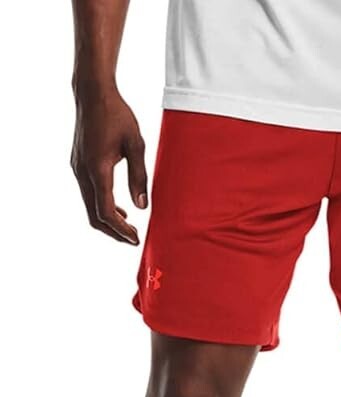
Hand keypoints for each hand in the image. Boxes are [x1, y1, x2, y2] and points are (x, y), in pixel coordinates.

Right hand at [71, 88, 147, 243]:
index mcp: (98, 169)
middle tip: (133, 238)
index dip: (121, 230)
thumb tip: (142, 206)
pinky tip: (118, 206)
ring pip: (89, 206)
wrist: (92, 92)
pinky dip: (101, 205)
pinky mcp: (77, 164)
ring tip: (129, 225)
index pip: (106, 212)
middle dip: (114, 231)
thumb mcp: (136, 144)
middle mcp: (82, 172)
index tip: (136, 239)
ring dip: (108, 220)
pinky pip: (88, 194)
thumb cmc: (117, 114)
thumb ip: (139, 176)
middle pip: (94, 215)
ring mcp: (77, 169)